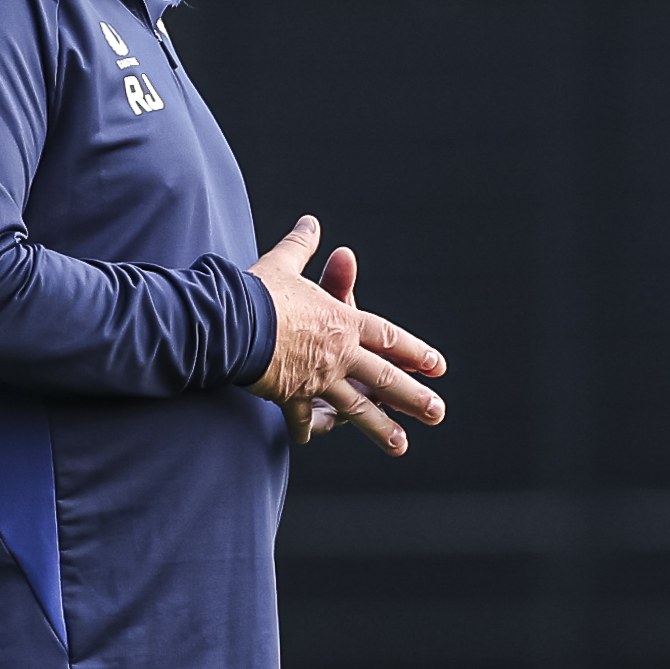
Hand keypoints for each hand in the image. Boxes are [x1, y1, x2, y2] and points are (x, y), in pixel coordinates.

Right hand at [245, 217, 447, 453]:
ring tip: (401, 445)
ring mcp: (318, 379)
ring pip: (356, 407)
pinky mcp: (291, 396)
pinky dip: (304, 428)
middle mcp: (339, 353)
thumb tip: (310, 222)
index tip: (437, 366)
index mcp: (342, 322)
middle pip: (383, 378)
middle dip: (413, 398)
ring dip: (380, 428)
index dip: (414, 351)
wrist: (232, 323)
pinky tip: (308, 440)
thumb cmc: (258, 292)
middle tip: (437, 414)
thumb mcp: (283, 264)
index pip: (387, 338)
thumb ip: (300, 246)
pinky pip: (300, 417)